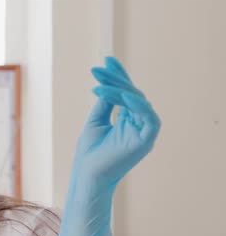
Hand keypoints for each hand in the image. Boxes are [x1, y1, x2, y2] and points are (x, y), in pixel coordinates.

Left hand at [55, 56, 161, 235]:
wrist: (86, 176)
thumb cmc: (89, 152)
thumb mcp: (96, 121)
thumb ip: (105, 102)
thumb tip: (108, 82)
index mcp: (127, 120)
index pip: (126, 93)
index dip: (119, 75)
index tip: (107, 59)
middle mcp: (138, 124)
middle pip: (132, 94)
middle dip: (116, 80)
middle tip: (98, 69)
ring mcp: (143, 132)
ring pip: (139, 102)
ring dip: (121, 90)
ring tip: (101, 85)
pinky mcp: (146, 141)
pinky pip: (149, 118)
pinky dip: (137, 105)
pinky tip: (121, 95)